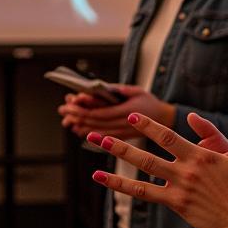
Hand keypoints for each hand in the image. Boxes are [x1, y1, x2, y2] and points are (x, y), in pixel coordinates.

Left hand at [57, 85, 174, 138]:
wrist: (163, 121)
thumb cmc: (150, 103)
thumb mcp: (138, 91)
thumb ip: (121, 90)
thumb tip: (103, 89)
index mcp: (128, 112)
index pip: (102, 112)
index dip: (85, 109)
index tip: (72, 103)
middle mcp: (124, 125)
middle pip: (96, 122)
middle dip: (78, 115)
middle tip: (64, 110)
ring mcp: (122, 134)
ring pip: (97, 131)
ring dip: (80, 125)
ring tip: (67, 120)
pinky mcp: (122, 138)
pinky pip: (102, 138)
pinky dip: (89, 134)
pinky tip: (79, 130)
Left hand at [88, 106, 227, 227]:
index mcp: (200, 156)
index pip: (168, 137)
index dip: (148, 126)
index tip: (132, 118)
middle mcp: (185, 170)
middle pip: (147, 154)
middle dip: (120, 144)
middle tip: (97, 136)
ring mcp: (179, 188)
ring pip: (143, 173)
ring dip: (117, 162)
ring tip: (95, 159)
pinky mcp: (177, 205)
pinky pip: (146, 194)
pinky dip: (124, 188)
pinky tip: (107, 182)